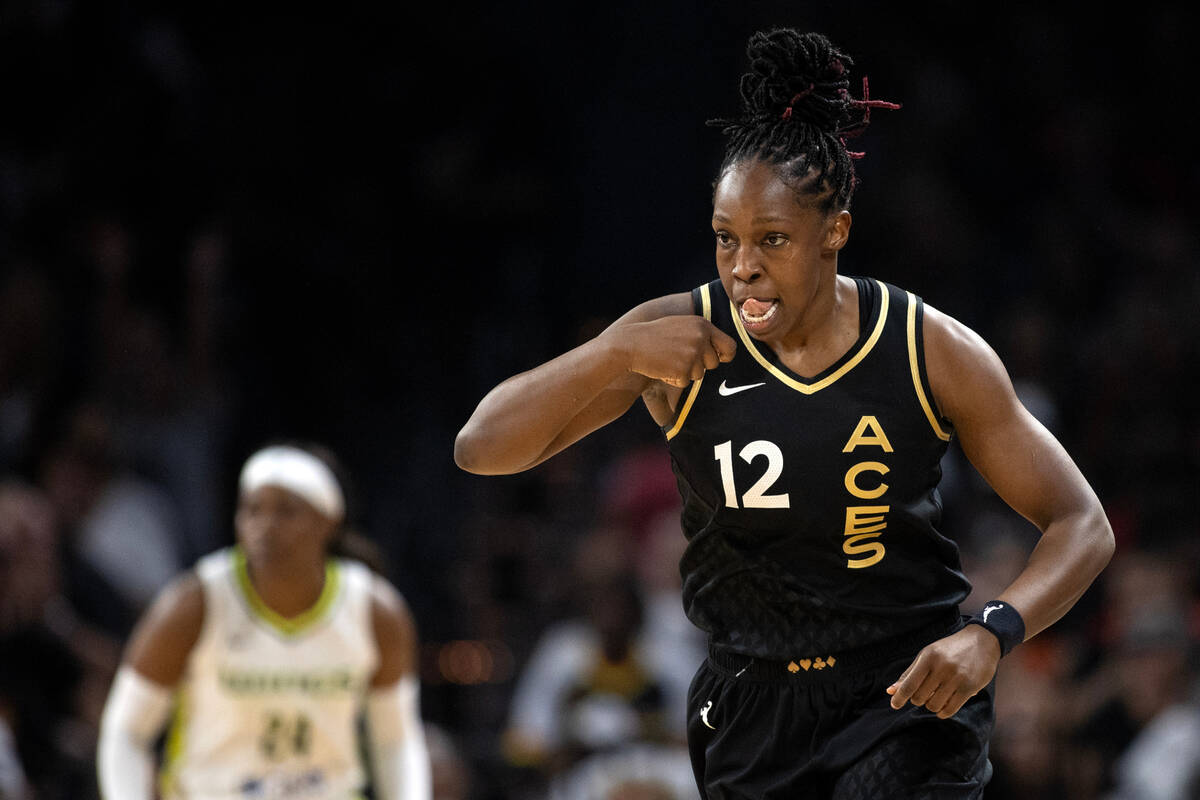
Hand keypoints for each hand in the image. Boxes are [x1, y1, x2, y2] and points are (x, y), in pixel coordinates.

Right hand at [608, 315, 736, 387]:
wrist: (631, 344)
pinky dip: (674, 379)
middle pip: (713, 363)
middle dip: (699, 365)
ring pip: (699, 374)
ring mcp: (692, 353)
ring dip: (685, 372)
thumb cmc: (654, 336)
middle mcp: (701, 338)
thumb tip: (723, 353)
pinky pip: (685, 382)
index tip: (718, 359)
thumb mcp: (680, 326)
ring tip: (668, 360)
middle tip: (679, 358)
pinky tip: (662, 367)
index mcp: (702, 325)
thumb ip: (700, 335)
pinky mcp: (683, 368)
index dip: (724, 355)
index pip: (730, 346)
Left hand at [886, 625, 999, 718]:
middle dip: (918, 699)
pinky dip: (943, 712)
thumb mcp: (928, 655)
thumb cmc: (950, 649)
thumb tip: (891, 691)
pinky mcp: (969, 687)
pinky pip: (950, 709)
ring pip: (934, 705)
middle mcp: (941, 667)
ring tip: (936, 697)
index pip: (909, 683)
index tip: (894, 705)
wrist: (982, 641)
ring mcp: (956, 678)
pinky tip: (943, 708)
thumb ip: (909, 674)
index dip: (900, 697)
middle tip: (925, 693)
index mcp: (928, 657)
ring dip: (932, 706)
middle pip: (920, 697)